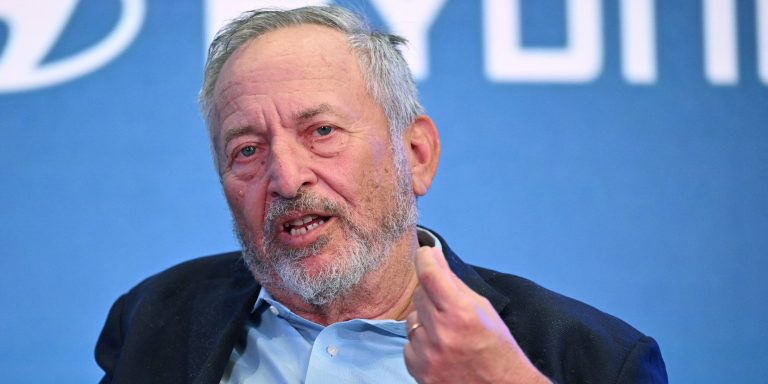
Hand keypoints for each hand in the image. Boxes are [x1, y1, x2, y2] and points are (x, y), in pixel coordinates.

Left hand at [403, 247, 550, 383]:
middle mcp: (441, 333)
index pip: (429, 274)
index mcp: (461, 313)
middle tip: (449, 308)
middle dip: (431, 295)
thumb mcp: (482, 309)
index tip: (425, 254)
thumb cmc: (496, 348)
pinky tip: (439, 351)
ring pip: (411, 320)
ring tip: (448, 335)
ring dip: (425, 322)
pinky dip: (420, 345)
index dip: (425, 259)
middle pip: (419, 295)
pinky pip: (408, 345)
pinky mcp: (418, 371)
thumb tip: (433, 256)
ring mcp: (427, 354)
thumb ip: (454, 283)